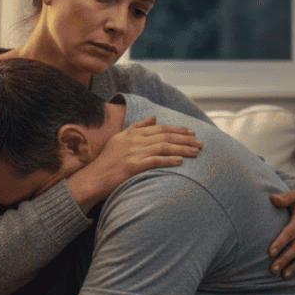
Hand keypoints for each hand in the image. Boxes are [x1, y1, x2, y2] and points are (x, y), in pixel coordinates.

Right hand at [67, 116, 201, 211]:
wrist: (94, 177)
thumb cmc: (108, 160)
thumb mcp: (120, 138)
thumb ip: (137, 126)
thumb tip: (154, 117)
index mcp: (133, 133)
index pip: (160, 128)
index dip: (178, 129)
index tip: (192, 133)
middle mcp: (135, 140)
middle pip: (165, 136)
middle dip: (185, 139)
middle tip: (200, 143)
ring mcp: (134, 153)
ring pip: (164, 147)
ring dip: (182, 149)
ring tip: (196, 152)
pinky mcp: (133, 166)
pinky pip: (155, 161)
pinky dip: (169, 160)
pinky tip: (180, 161)